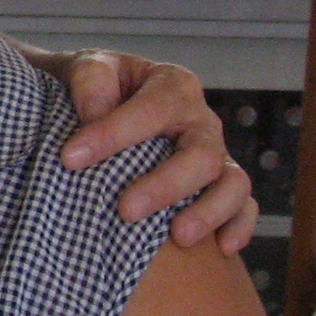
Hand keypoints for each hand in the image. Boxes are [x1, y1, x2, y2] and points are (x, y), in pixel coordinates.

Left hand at [57, 49, 255, 252]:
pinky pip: (244, 205)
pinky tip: (223, 248)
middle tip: (125, 210)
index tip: (71, 159)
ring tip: (178, 236)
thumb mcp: (90, 68)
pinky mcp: (220, 182)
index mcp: (172, 86)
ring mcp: (215, 152)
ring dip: (209, 211)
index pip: (152, 111)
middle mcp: (200, 120)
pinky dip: (240, 225)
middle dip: (165, 185)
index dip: (113, 135)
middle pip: (201, 153)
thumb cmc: (99, 87)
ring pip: (233, 181)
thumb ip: (91, 81)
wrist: (104, 96)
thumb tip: (95, 113)